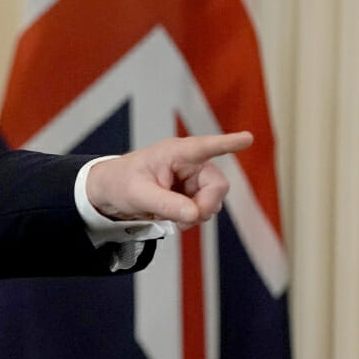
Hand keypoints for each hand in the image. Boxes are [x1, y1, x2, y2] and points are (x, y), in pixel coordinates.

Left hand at [86, 131, 253, 229]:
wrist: (110, 192)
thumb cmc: (120, 182)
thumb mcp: (138, 195)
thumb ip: (166, 204)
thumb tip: (195, 214)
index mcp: (176, 153)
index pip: (205, 147)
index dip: (227, 144)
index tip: (247, 138)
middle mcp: (189, 162)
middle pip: (217, 185)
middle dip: (204, 205)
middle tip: (186, 219)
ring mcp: (192, 178)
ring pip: (213, 200)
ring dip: (196, 213)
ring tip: (171, 215)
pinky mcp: (191, 193)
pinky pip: (204, 209)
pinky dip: (192, 217)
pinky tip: (175, 217)